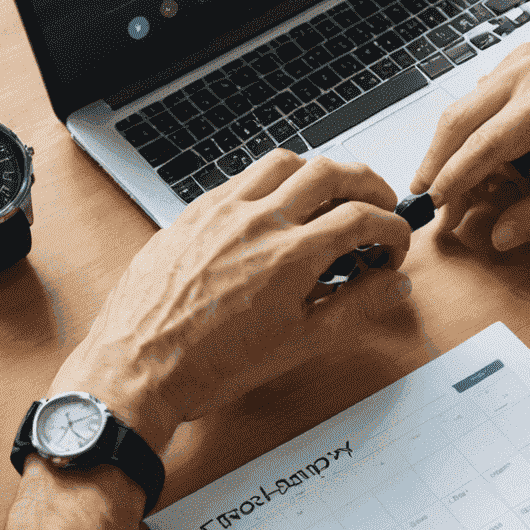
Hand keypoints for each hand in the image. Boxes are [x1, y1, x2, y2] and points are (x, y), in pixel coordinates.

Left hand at [56, 151, 413, 447]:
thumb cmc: (211, 365)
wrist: (138, 367)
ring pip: (284, 161)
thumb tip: (392, 285)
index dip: (391, 228)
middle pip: (331, 172)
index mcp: (290, 254)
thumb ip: (356, 308)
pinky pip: (242, 177)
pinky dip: (272, 182)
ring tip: (330, 198)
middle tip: (379, 203)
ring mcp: (221, 210)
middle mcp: (257, 220)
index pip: (363, 217)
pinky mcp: (193, 212)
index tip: (392, 246)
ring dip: (318, 172)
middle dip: (367, 183)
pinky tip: (275, 208)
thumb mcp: (299, 344)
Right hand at [412, 8, 529, 251]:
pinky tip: (506, 152)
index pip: (482, 145)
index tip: (435, 205)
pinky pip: (486, 93)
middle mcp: (529, 71)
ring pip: (467, 105)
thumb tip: (504, 234)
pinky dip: (481, 124)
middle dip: (436, 161)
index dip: (453, 180)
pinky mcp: (525, 55)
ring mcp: (524, 57)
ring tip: (480, 183)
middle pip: (458, 120)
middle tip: (427, 196)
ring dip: (461, 145)